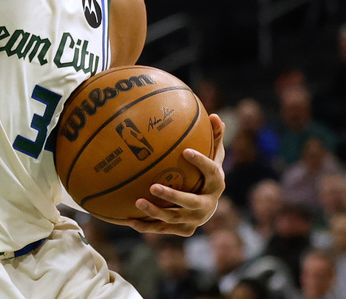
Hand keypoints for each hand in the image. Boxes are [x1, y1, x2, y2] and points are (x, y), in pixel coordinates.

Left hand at [125, 113, 226, 235]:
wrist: (209, 205)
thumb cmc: (207, 172)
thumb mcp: (213, 154)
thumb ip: (214, 136)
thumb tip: (214, 115)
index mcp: (216, 183)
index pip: (211, 171)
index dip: (200, 162)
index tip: (185, 150)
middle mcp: (208, 205)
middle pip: (190, 203)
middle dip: (172, 197)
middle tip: (153, 186)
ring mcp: (195, 220)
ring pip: (174, 218)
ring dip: (155, 212)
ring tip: (138, 201)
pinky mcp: (184, 230)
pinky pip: (163, 229)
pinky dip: (147, 226)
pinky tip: (129, 219)